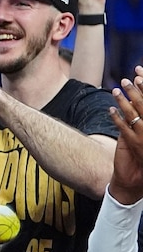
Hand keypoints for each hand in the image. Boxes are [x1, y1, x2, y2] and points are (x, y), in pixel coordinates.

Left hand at [110, 71, 142, 203]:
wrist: (141, 178)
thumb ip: (141, 114)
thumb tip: (138, 97)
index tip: (140, 74)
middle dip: (136, 90)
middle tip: (127, 79)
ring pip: (133, 114)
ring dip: (123, 101)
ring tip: (115, 90)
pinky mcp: (133, 144)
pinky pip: (123, 127)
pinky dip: (117, 117)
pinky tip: (110, 109)